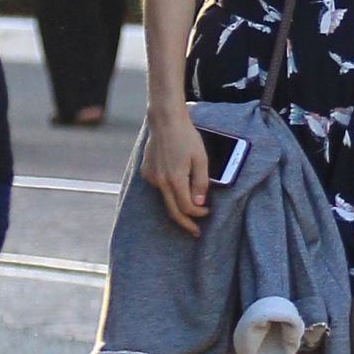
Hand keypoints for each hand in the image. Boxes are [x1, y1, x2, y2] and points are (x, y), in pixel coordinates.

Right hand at [141, 111, 209, 236]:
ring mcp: (151, 177)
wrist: (165, 121)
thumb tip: (200, 204)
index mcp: (175, 179)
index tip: (207, 212)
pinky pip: (159, 187)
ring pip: (166, 199)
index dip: (198, 214)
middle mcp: (160, 181)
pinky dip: (169, 189)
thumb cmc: (186, 137)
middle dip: (185, 223)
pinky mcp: (146, 171)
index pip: (186, 207)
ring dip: (178, 205)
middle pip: (173, 211)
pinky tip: (177, 180)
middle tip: (195, 232)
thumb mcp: (201, 158)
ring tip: (190, 206)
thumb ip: (201, 182)